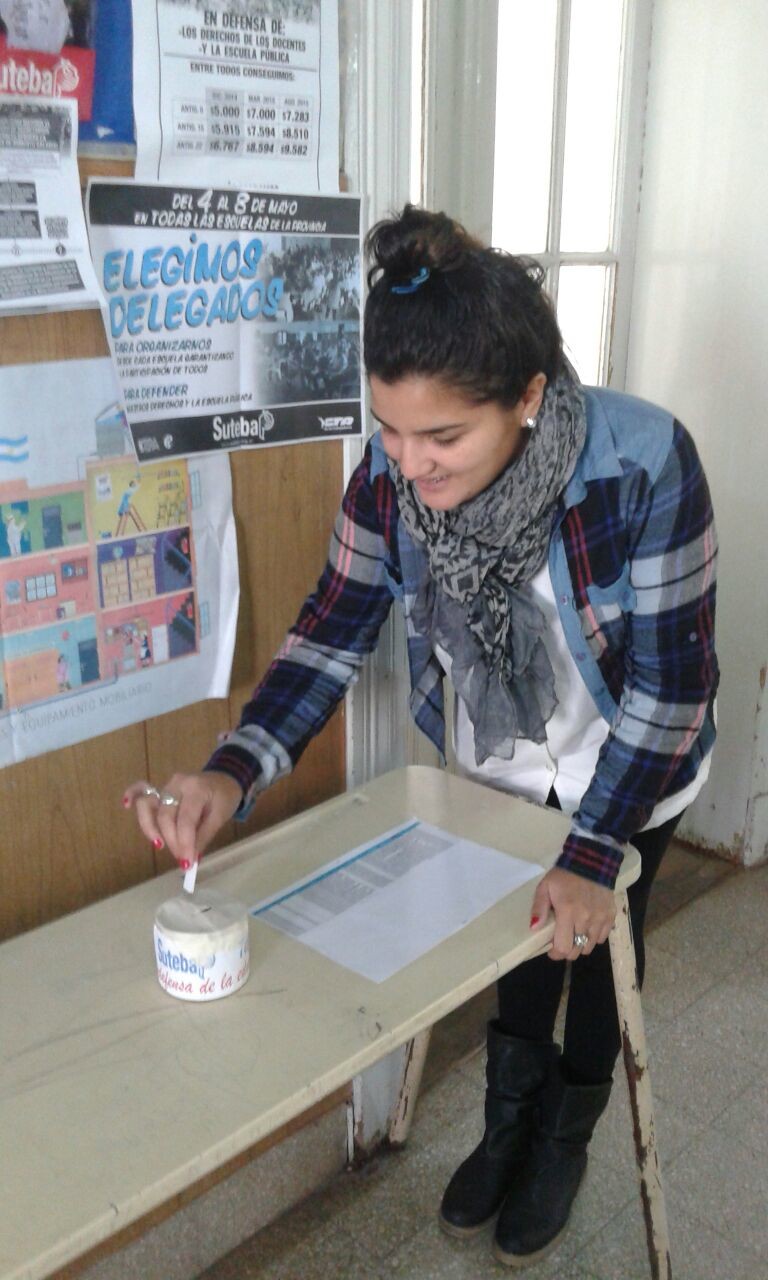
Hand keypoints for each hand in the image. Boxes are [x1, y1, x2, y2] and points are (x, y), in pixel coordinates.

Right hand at [123, 771, 242, 867]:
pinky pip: (142, 790)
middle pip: (165, 816)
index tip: (188, 864)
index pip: (185, 820)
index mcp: (196, 789)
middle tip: (182, 859)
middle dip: (172, 842)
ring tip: (160, 845)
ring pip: (148, 806)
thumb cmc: (225, 798)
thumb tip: (189, 859)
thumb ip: (204, 837)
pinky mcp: (161, 788)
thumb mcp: (220, 817)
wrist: (226, 778)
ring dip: (151, 829)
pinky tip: (126, 804)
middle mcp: (177, 784)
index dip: (185, 844)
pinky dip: (132, 795)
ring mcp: (166, 784)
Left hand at [529, 867, 615, 960]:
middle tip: (562, 941)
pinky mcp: (611, 915)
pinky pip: (602, 937)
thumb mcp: (545, 887)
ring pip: (590, 946)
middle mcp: (586, 918)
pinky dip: (594, 937)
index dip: (556, 953)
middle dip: (568, 950)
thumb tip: (534, 928)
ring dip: (580, 944)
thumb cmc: (564, 875)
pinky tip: (587, 928)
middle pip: (577, 950)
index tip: (552, 950)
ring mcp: (600, 918)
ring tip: (574, 934)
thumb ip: (538, 908)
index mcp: (568, 912)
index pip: (564, 947)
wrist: (591, 861)